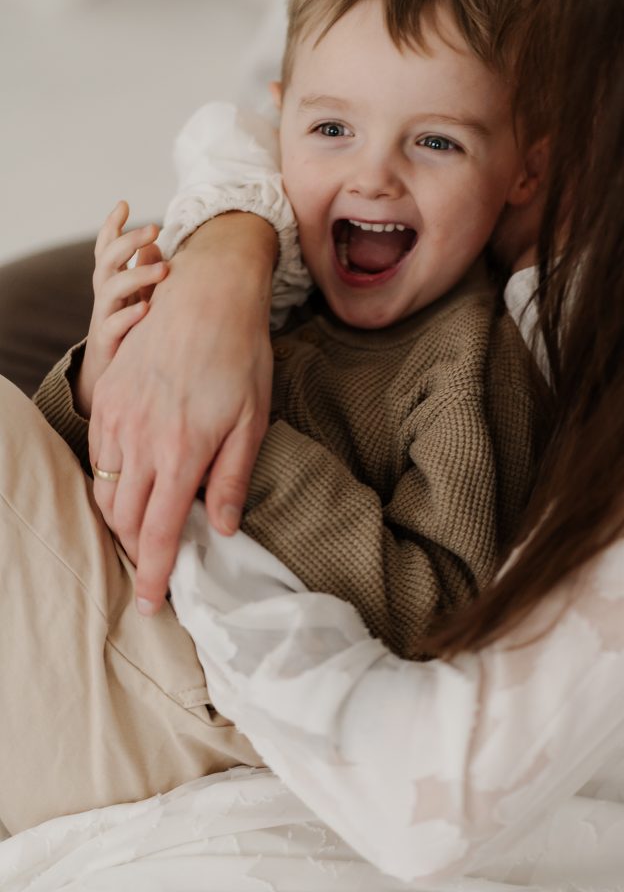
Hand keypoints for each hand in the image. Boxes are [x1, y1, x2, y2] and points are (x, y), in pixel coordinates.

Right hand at [76, 201, 167, 415]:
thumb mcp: (137, 297)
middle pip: (107, 260)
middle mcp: (105, 295)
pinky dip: (129, 316)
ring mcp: (104, 316)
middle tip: (154, 228)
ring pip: (110, 289)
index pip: (106, 248)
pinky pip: (114, 325)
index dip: (112, 226)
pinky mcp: (109, 341)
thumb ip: (145, 271)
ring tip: (163, 269)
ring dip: (136, 275)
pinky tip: (146, 309)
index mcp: (112, 280)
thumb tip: (156, 244)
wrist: (109, 374)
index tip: (123, 203)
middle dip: (128, 241)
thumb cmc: (129, 329)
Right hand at [88, 213, 276, 614]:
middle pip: (123, 518)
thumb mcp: (252, 421)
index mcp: (180, 453)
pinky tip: (131, 481)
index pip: (157, 533)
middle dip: (135, 551)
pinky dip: (110, 478)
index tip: (153, 604)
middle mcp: (140, 440)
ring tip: (143, 529)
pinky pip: (97, 453)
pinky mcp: (107, 396)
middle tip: (154, 565)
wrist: (206, 293)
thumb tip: (219, 530)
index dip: (153, 575)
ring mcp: (117, 417)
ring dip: (120, 518)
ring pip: (103, 489)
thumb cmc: (240, 356)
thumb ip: (232, 480)